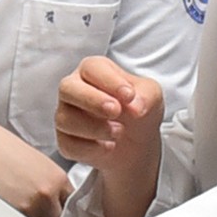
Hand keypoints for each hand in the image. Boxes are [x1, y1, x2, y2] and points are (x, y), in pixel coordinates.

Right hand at [0, 121, 71, 216]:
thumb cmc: (3, 151)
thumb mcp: (38, 163)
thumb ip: (51, 183)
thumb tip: (56, 202)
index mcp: (58, 177)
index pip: (73, 205)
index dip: (66, 213)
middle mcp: (50, 191)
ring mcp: (34, 204)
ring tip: (24, 215)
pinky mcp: (17, 213)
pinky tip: (13, 213)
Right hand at [56, 57, 163, 207]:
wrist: (136, 142)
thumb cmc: (138, 109)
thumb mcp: (151, 96)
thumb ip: (146, 96)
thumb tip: (135, 106)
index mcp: (94, 70)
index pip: (92, 68)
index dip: (109, 81)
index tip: (129, 95)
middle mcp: (74, 89)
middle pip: (67, 88)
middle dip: (92, 100)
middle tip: (116, 111)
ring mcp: (66, 114)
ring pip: (65, 119)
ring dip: (94, 128)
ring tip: (119, 132)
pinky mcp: (65, 140)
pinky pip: (68, 144)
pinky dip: (90, 149)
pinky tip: (109, 147)